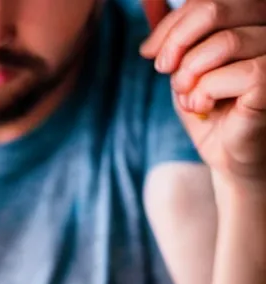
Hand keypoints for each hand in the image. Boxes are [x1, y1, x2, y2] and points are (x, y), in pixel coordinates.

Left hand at [141, 0, 265, 182]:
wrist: (228, 154)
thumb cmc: (210, 111)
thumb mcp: (184, 72)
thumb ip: (176, 46)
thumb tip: (149, 36)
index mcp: (248, 18)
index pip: (207, 1)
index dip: (172, 23)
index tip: (149, 52)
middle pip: (215, 10)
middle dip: (177, 43)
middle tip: (164, 70)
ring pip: (224, 43)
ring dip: (191, 73)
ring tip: (188, 96)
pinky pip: (235, 74)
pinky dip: (206, 92)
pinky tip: (203, 106)